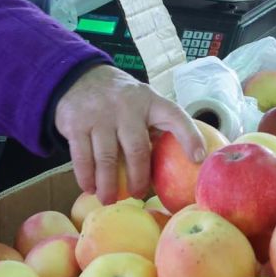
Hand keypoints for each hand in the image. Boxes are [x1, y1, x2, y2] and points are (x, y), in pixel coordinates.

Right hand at [54, 64, 205, 203]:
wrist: (81, 77)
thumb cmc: (121, 100)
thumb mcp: (143, 102)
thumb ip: (156, 126)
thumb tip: (178, 164)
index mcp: (150, 101)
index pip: (175, 116)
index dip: (190, 136)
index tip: (199, 159)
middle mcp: (126, 107)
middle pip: (137, 149)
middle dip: (138, 178)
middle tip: (138, 195)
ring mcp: (100, 115)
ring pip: (107, 159)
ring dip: (108, 185)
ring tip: (109, 199)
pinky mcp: (77, 123)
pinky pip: (82, 157)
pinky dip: (86, 177)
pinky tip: (89, 187)